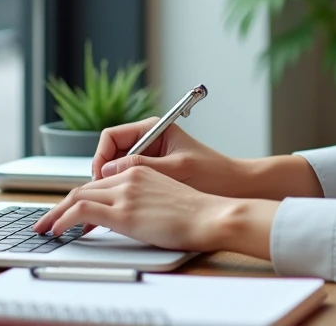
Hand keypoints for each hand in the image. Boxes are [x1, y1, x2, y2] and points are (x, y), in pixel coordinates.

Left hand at [32, 166, 278, 258]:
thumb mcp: (167, 195)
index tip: (70, 211)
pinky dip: (63, 219)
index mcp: (141, 170)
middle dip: (60, 205)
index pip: (101, 180)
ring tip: (44, 228)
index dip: (82, 196)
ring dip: (56, 213)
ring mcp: (125, 192)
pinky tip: (56, 230)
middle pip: (84, 187)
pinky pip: (81, 211)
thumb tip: (128, 214)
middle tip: (46, 221)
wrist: (211, 215)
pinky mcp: (123, 211)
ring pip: (77, 196)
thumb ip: (144, 196)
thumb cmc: (197, 211)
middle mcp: (130, 176)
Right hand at [94, 118, 323, 200]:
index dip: (100, 157)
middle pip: (110, 153)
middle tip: (98, 196)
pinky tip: (121, 207)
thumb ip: (141, 167)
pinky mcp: (155, 174)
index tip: (99, 178)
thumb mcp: (176, 169)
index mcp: (155, 128)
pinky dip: (122, 192)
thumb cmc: (214, 173)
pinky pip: (129, 180)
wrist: (237, 187)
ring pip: (117, 169)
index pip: (112, 136)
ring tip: (108, 204)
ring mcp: (151, 157)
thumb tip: (108, 171)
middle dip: (102, 173)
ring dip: (110, 185)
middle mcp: (150, 140)